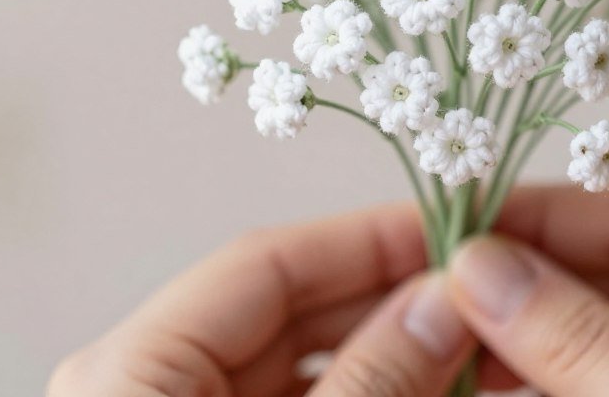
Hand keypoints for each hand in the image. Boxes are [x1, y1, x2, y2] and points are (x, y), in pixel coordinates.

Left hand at [47, 204, 475, 395]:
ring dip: (394, 348)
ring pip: (312, 361)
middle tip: (475, 290)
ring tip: (471, 339)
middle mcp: (156, 384)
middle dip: (390, 297)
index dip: (364, 238)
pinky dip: (375, 392)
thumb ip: (369, 380)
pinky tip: (436, 382)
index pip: (265, 264)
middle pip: (292, 309)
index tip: (446, 229)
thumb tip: (444, 302)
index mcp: (133, 369)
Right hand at [447, 183, 608, 395]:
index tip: (457, 228)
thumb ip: (583, 344)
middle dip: (527, 285)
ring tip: (450, 345)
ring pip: (606, 336)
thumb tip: (480, 268)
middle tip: (437, 294)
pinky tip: (493, 389)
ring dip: (529, 344)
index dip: (544, 215)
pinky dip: (553, 388)